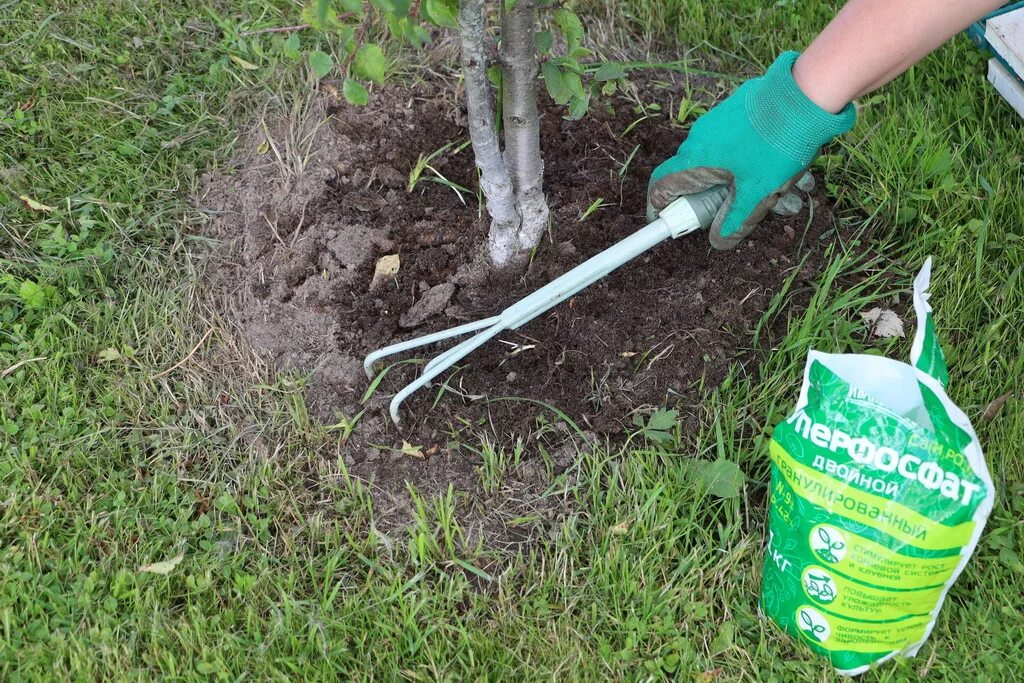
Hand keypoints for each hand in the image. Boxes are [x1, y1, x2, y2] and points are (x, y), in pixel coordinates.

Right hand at [648, 52, 855, 248]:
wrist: (805, 94)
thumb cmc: (776, 146)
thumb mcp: (758, 193)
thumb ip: (737, 221)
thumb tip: (719, 242)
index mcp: (696, 160)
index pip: (661, 186)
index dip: (658, 207)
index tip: (664, 222)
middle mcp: (700, 139)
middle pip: (698, 177)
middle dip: (719, 201)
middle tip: (743, 213)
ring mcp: (718, 122)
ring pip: (726, 163)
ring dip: (749, 183)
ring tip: (788, 196)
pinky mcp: (738, 111)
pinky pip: (739, 145)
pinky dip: (756, 162)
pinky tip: (790, 171)